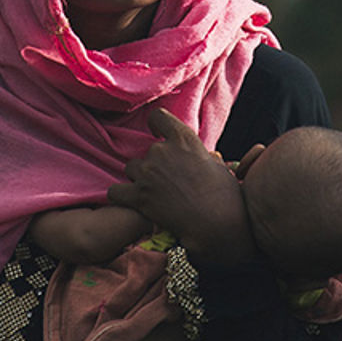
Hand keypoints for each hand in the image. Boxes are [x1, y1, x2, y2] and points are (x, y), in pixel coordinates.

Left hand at [107, 109, 253, 265]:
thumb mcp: (219, 167)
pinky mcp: (138, 195)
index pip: (158, 117)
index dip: (156, 125)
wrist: (217, 223)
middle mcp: (162, 150)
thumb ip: (205, 158)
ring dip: (139, 179)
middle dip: (153, 165)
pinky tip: (134, 203)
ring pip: (131, 169)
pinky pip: (116, 191)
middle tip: (167, 183)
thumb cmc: (225, 197)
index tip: (158, 135)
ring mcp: (148, 172)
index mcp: (183, 139)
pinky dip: (122, 196)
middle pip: (146, 151)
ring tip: (154, 195)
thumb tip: (208, 157)